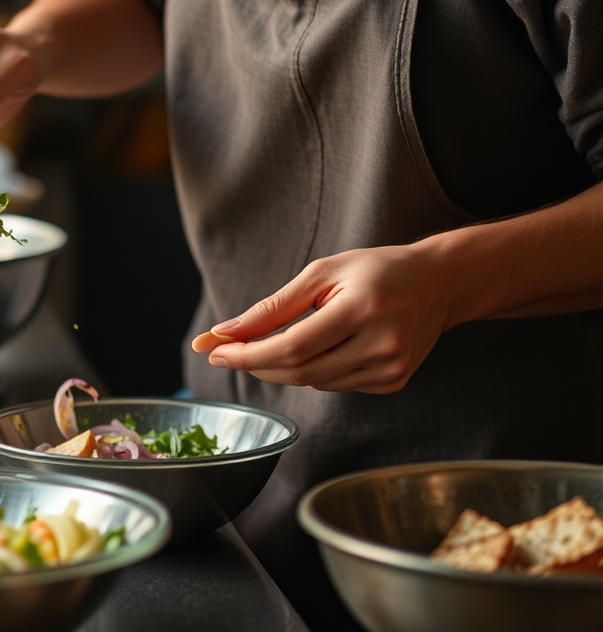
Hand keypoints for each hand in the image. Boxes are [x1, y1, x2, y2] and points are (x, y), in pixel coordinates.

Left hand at [190, 244, 454, 393]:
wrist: (439, 284)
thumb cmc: (376, 270)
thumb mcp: (323, 272)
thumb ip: (275, 306)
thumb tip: (226, 331)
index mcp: (362, 309)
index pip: (292, 348)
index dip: (249, 354)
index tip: (215, 351)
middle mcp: (381, 345)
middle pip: (300, 372)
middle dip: (256, 364)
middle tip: (227, 350)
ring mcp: (390, 369)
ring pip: (314, 382)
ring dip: (283, 368)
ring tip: (274, 342)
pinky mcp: (393, 383)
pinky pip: (335, 385)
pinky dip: (314, 371)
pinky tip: (322, 347)